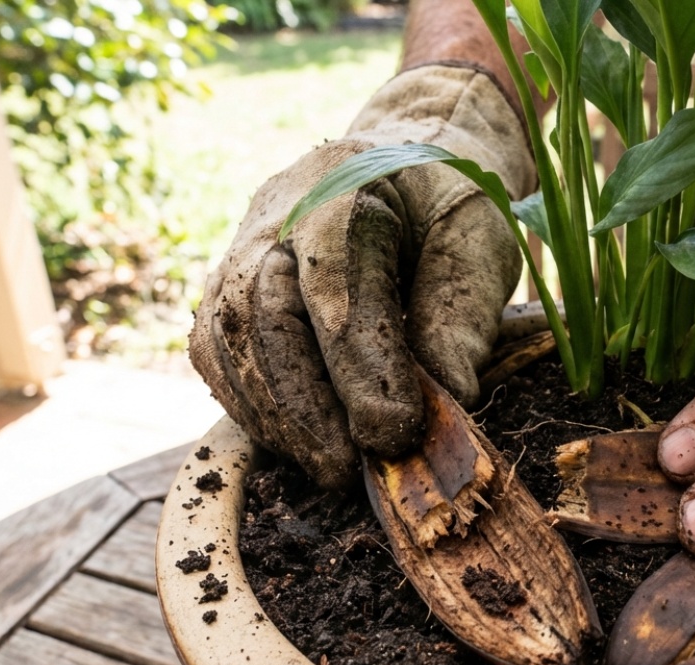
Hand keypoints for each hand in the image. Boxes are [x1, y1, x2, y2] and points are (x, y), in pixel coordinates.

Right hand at [189, 65, 534, 488]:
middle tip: (349, 467)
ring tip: (329, 468)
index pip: (336, 276)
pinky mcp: (225, 292)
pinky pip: (216, 356)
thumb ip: (464, 314)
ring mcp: (239, 251)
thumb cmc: (446, 209)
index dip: (360, 360)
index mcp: (344, 185)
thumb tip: (451, 400)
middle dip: (304, 401)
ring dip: (275, 415)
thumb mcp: (478, 244)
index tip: (394, 430)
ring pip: (228, 338)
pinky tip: (298, 445)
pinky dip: (252, 409)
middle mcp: (275, 214)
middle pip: (262, 310)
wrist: (403, 167)